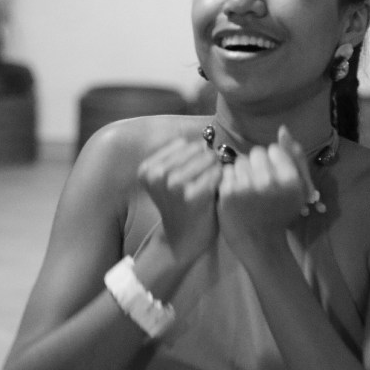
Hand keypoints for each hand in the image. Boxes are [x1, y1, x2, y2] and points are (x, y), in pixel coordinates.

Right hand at [138, 137, 221, 265]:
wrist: (183, 239)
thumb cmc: (181, 205)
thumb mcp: (169, 178)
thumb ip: (181, 155)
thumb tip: (207, 130)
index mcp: (148, 168)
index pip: (183, 144)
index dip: (195, 156)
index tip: (192, 174)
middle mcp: (157, 174)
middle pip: (197, 148)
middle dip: (207, 161)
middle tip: (205, 181)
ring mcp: (174, 185)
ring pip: (209, 158)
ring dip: (216, 170)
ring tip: (210, 186)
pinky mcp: (193, 196)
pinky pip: (217, 173)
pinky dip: (221, 180)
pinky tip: (215, 193)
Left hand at [217, 126, 309, 249]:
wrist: (260, 243)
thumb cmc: (280, 213)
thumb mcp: (297, 188)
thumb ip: (294, 157)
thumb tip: (283, 129)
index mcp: (290, 179)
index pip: (273, 149)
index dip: (272, 163)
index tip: (273, 180)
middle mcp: (269, 181)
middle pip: (256, 153)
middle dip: (256, 166)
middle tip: (259, 187)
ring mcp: (247, 187)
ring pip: (240, 161)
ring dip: (242, 173)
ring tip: (247, 191)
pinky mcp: (228, 193)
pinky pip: (227, 171)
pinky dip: (230, 181)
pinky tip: (236, 195)